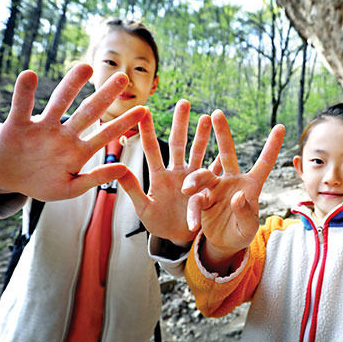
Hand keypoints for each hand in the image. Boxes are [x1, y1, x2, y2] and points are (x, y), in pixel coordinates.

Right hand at [0, 63, 146, 200]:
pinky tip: (30, 75)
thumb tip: (123, 168)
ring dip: (71, 84)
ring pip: (59, 102)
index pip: (106, 133)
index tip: (144, 109)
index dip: (124, 122)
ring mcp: (43, 127)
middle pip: (88, 111)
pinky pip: (22, 105)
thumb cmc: (43, 184)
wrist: (9, 181)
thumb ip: (95, 179)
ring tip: (85, 67)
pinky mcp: (17, 124)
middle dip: (105, 96)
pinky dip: (24, 91)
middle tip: (123, 77)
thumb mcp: (71, 189)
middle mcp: (64, 134)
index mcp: (79, 150)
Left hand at [118, 100, 211, 244]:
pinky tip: (226, 145)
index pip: (152, 149)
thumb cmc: (158, 225)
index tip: (144, 110)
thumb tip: (117, 168)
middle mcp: (177, 173)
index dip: (148, 131)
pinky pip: (215, 172)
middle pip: (179, 143)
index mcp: (159, 177)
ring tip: (207, 117)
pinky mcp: (207, 189)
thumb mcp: (143, 208)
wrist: (179, 239)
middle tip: (184, 102)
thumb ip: (132, 189)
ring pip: (198, 152)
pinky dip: (220, 159)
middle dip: (181, 123)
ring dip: (203, 136)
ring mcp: (193, 180)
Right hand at [181, 110, 284, 266]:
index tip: (280, 126)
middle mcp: (233, 181)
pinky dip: (192, 210)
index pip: (263, 163)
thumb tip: (237, 197)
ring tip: (188, 189)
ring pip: (204, 173)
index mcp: (251, 186)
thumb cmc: (242, 234)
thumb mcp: (247, 229)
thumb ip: (245, 213)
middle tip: (216, 114)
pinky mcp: (202, 198)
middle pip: (228, 153)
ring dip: (196, 179)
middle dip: (222, 134)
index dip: (272, 146)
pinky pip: (194, 198)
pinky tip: (193, 224)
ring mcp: (216, 188)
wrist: (223, 245)